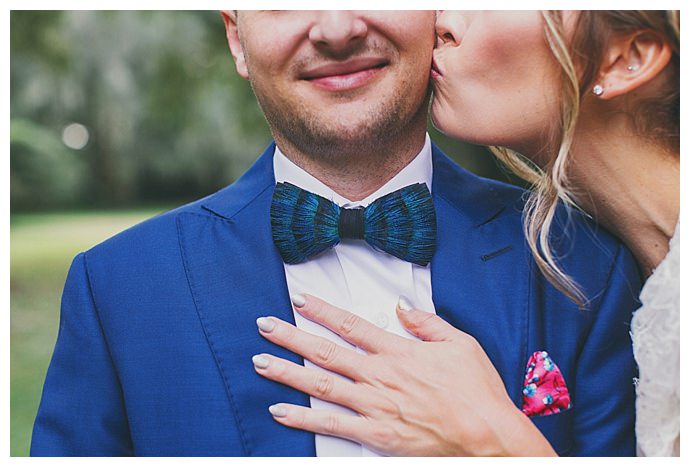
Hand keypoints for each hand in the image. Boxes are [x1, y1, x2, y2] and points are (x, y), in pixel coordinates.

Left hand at [252, 294, 555, 455]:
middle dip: (291, 336)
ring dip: (287, 372)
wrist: (487, 435)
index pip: (351, 325)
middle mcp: (379, 375)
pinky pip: (331, 425)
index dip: (322, 310)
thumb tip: (402, 308)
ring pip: (321, 385)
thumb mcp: (460, 344)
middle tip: (264, 325)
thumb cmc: (477, 391)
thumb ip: (427, 324)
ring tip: (260, 362)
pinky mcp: (375, 434)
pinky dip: (303, 419)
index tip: (300, 299)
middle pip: (325, 351)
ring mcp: (374, 405)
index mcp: (398, 352)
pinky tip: (280, 411)